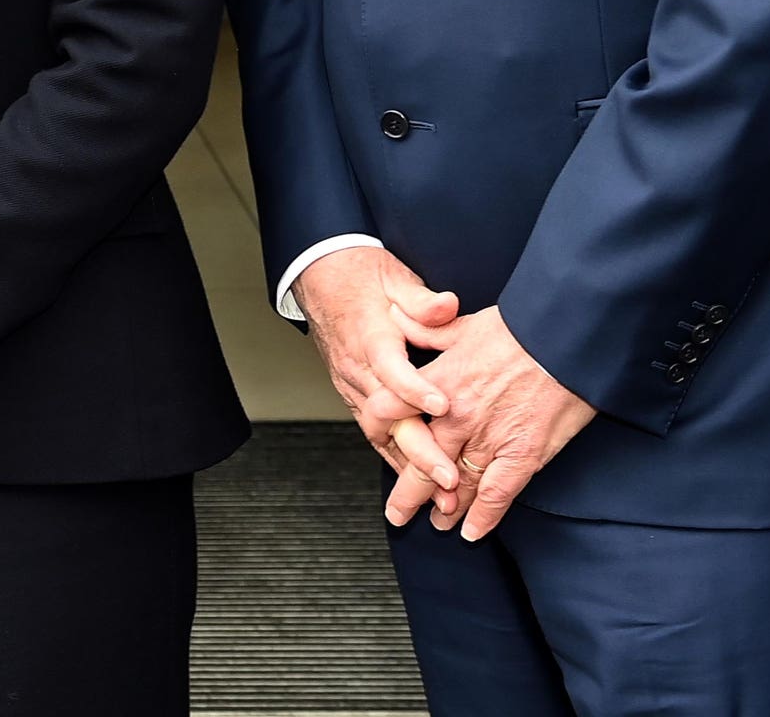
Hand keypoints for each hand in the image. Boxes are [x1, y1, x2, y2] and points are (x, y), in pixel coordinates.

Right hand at [293, 246, 465, 512]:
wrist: (321, 278)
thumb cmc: (361, 277)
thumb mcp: (394, 278)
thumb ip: (421, 300)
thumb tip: (446, 305)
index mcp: (370, 337)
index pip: (391, 370)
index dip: (416, 391)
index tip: (443, 406)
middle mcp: (359, 368)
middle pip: (388, 418)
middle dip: (420, 452)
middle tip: (448, 478)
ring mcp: (353, 385)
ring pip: (381, 433)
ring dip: (411, 466)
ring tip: (439, 493)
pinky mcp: (354, 394)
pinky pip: (375, 432)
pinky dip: (396, 458)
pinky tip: (417, 478)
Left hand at [402, 304, 597, 539]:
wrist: (567, 340)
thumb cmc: (519, 328)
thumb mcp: (461, 322)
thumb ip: (425, 328)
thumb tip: (393, 316)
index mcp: (438, 383)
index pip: (389, 412)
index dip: (379, 428)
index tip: (379, 440)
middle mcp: (458, 417)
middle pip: (420, 462)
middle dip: (408, 494)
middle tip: (399, 513)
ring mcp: (490, 440)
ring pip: (456, 486)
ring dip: (444, 509)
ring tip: (437, 524)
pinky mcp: (523, 456)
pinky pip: (496, 495)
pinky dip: (483, 518)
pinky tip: (473, 533)